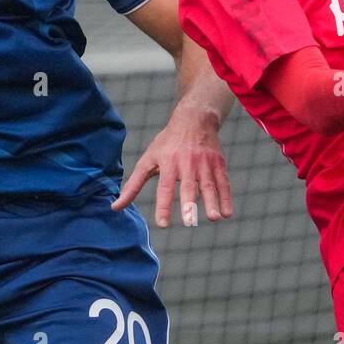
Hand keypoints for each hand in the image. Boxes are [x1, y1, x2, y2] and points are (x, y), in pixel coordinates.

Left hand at [112, 114, 231, 227]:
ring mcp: (204, 163)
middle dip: (190, 204)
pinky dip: (226, 197)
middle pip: (188, 186)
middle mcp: (186, 163)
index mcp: (168, 164)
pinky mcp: (218, 163)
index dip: (164, 206)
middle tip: (190, 222)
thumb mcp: (148, 160)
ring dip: (212, 202)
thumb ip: (133, 185)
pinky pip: (223, 182)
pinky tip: (227, 213)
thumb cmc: (167, 144)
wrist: (194, 120)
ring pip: (208, 185)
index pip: (165, 188)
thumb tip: (115, 207)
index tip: (163, 224)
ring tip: (214, 218)